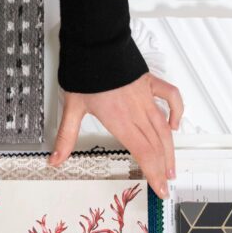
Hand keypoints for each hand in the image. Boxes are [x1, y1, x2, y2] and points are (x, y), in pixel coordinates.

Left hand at [50, 74, 182, 198]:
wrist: (96, 43)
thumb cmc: (85, 71)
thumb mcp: (72, 107)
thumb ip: (66, 137)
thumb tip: (55, 159)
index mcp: (120, 120)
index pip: (143, 154)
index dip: (154, 174)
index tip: (160, 189)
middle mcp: (137, 111)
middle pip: (157, 146)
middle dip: (163, 169)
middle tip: (167, 185)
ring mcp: (145, 97)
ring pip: (165, 128)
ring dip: (170, 150)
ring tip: (171, 167)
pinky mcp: (149, 83)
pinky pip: (171, 98)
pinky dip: (176, 112)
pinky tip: (174, 125)